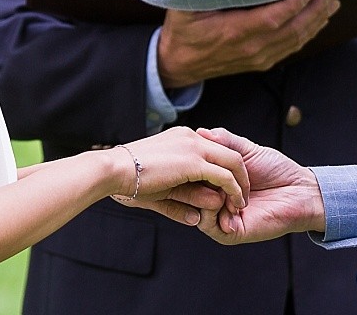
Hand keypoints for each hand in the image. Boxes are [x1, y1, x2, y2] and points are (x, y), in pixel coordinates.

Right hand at [106, 127, 249, 223]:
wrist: (112, 169)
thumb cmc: (128, 180)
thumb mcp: (160, 189)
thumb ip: (180, 200)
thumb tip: (195, 219)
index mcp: (183, 138)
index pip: (215, 149)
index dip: (226, 169)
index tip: (229, 189)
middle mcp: (191, 137)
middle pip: (229, 153)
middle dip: (241, 175)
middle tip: (243, 196)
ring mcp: (194, 147)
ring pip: (232, 162)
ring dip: (240, 183)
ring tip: (242, 202)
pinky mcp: (194, 161)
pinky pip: (224, 175)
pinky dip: (233, 189)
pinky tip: (235, 203)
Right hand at [157, 0, 338, 88]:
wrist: (177, 64)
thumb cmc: (182, 31)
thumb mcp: (185, 6)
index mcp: (234, 32)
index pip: (274, 17)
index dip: (296, 2)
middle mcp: (251, 47)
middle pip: (294, 28)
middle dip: (316, 7)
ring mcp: (259, 57)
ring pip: (297, 38)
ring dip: (318, 19)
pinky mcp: (262, 61)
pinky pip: (292, 47)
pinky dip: (309, 32)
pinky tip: (319, 19)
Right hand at [195, 128, 323, 243]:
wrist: (300, 190)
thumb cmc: (276, 169)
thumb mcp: (246, 151)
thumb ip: (224, 142)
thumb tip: (201, 132)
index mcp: (217, 182)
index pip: (191, 175)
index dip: (191, 163)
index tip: (196, 154)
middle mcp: (215, 200)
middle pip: (188, 192)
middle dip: (196, 179)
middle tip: (210, 173)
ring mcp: (221, 217)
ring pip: (195, 208)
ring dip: (207, 194)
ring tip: (224, 189)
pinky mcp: (229, 233)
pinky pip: (208, 224)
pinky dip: (214, 210)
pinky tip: (231, 203)